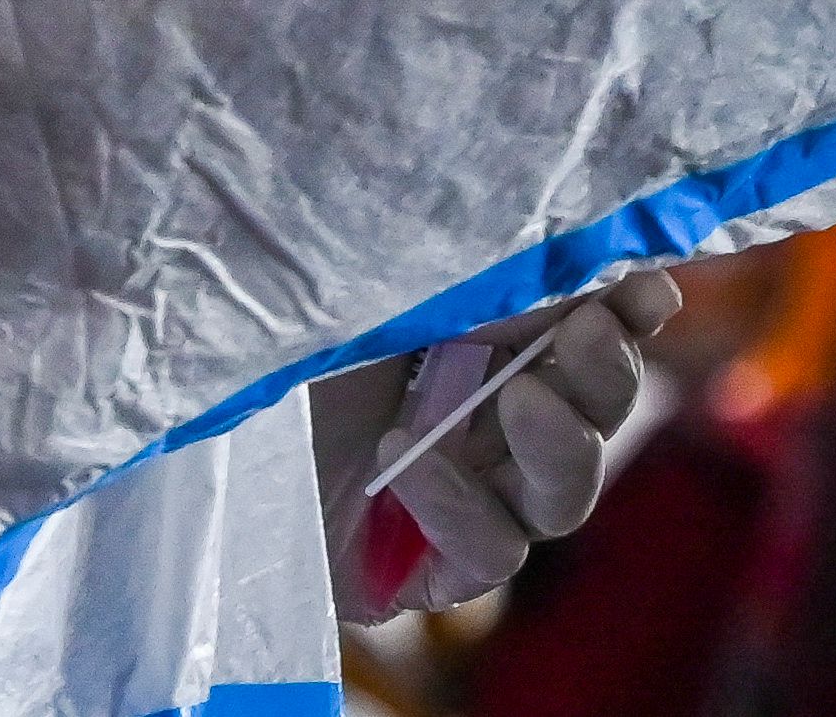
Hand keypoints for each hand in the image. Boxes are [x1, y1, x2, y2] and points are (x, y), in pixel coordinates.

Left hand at [313, 268, 686, 621]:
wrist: (190, 429)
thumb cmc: (287, 340)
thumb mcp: (396, 294)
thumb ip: (492, 288)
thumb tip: (599, 265)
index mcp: (491, 347)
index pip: (594, 333)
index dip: (630, 314)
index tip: (645, 290)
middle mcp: (491, 426)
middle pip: (598, 415)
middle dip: (606, 373)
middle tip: (583, 335)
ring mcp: (467, 501)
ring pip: (566, 493)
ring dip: (562, 443)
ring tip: (516, 399)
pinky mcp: (430, 571)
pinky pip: (492, 552)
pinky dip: (463, 502)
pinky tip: (407, 456)